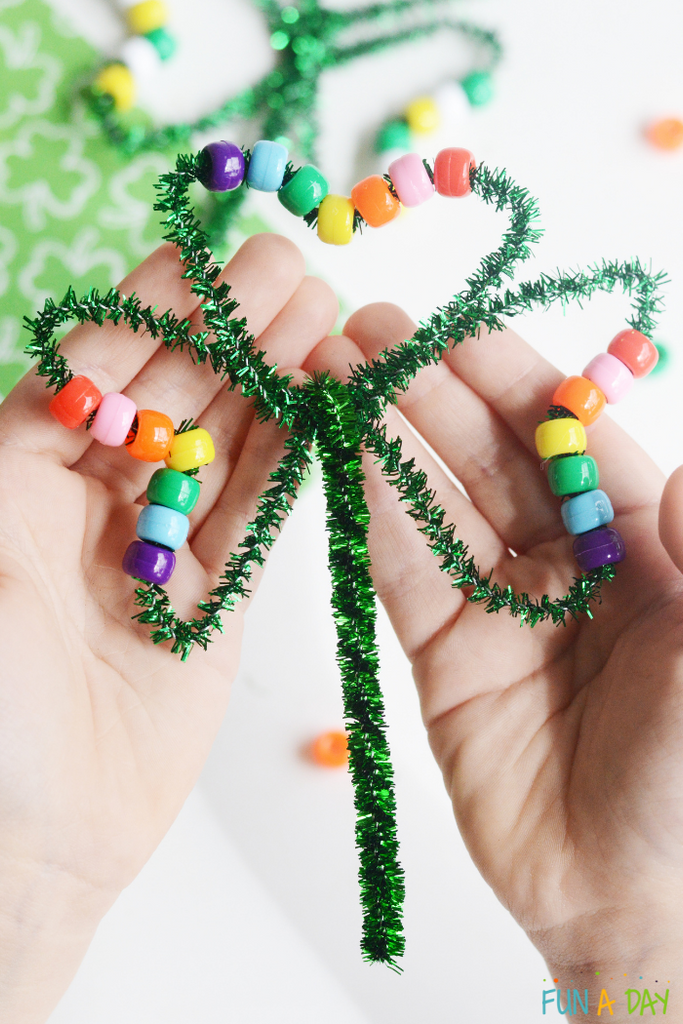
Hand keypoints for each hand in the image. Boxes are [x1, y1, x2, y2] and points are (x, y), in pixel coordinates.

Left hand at [0, 234, 336, 1023]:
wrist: (26, 848)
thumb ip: (15, 461)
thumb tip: (56, 363)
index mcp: (15, 479)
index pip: (94, 371)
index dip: (154, 311)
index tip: (211, 257)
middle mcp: (87, 507)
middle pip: (170, 398)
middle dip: (228, 331)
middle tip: (293, 270)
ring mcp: (157, 553)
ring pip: (222, 447)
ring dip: (270, 382)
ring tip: (323, 316)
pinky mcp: (214, 606)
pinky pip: (257, 520)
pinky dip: (290, 463)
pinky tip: (322, 407)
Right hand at [305, 305, 682, 1016]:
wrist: (630, 898)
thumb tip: (677, 472)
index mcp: (641, 545)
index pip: (569, 441)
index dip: (514, 382)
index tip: (457, 333)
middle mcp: (568, 562)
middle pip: (492, 457)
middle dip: (431, 392)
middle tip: (370, 333)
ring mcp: (501, 605)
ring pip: (437, 503)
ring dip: (387, 437)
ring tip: (335, 373)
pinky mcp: (445, 654)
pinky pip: (404, 570)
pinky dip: (370, 511)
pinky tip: (341, 454)